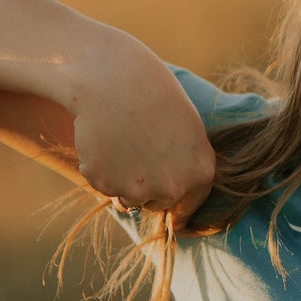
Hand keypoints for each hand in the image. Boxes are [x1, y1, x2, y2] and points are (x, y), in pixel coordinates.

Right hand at [72, 68, 217, 233]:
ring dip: (121, 178)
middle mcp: (173, 187)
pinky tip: (103, 140)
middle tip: (136, 150)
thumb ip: (183, 164)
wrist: (113, 78)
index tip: (173, 222)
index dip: (178, 212)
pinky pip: (102, 184)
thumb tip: (173, 198)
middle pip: (156, 203)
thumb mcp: (185, 130)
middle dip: (146, 186)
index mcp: (201, 171)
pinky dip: (99, 168)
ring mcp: (139, 189)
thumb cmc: (151, 94)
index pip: (190, 204)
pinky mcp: (106, 184)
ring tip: (120, 140)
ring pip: (126, 197)